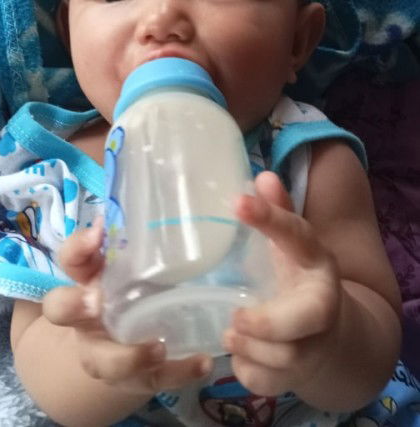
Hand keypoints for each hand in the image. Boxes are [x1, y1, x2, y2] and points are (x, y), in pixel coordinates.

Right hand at [43, 217, 211, 394]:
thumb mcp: (107, 264)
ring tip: (160, 347)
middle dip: (90, 324)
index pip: (59, 302)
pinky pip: (159, 379)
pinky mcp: (141, 376)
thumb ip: (99, 245)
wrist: (121, 335)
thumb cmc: (116, 288)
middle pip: (85, 349)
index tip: (94, 280)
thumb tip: (98, 223)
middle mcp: (90, 336)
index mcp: (79, 306)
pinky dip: (182, 372)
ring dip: (133, 358)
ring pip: (114, 369)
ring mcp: (114, 360)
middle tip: (105, 312)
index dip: (69, 298)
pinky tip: (202, 361)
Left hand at [223, 171, 341, 397]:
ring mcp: (313, 345)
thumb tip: (262, 175)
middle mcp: (322, 305)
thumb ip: (277, 212)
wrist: (327, 336)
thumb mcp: (290, 245)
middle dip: (269, 321)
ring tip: (230, 331)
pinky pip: (269, 383)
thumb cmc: (297, 280)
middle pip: (309, 316)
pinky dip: (249, 372)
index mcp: (317, 263)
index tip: (238, 202)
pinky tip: (238, 353)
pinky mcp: (298, 375)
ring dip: (251, 347)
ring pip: (286, 357)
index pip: (299, 235)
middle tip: (235, 316)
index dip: (272, 217)